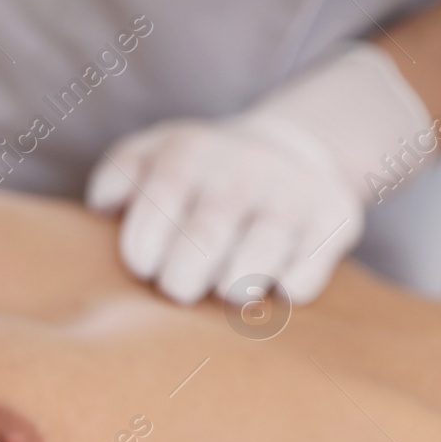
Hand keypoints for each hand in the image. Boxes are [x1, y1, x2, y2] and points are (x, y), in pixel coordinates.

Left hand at [87, 44, 433, 304]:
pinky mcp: (336, 222)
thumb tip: (104, 208)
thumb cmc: (197, 173)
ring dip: (228, 291)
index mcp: (189, 154)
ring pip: (247, 275)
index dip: (143, 254)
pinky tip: (272, 275)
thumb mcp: (149, 156)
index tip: (147, 264)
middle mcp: (243, 170)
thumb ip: (116, 178)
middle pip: (198, 250)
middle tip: (181, 283)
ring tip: (223, 282)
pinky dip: (280, 291)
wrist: (291, 150)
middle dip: (180, 282)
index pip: (153, 213)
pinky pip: (298, 285)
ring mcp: (293, 196)